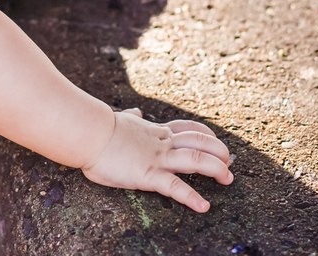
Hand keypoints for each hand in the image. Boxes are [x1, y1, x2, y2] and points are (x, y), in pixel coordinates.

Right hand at [81, 108, 232, 211]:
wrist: (88, 132)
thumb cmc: (100, 128)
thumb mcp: (121, 119)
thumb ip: (131, 117)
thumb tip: (135, 112)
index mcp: (155, 131)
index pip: (188, 129)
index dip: (207, 135)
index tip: (217, 142)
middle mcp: (161, 143)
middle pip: (199, 141)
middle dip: (219, 152)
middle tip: (229, 164)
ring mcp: (156, 158)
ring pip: (195, 158)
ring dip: (216, 168)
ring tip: (228, 179)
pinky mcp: (147, 174)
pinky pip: (174, 186)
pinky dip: (191, 197)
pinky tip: (203, 206)